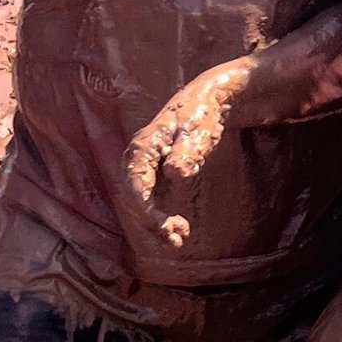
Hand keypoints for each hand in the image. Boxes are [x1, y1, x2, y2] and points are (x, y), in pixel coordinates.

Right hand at [121, 64, 247, 253]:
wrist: (207, 101)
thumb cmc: (201, 114)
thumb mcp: (197, 131)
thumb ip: (186, 152)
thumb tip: (174, 172)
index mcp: (142, 148)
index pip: (135, 185)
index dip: (145, 210)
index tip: (163, 226)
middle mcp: (136, 159)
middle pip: (134, 199)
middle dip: (151, 223)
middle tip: (177, 240)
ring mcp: (143, 168)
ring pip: (140, 203)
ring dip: (155, 225)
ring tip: (179, 240)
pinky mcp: (154, 174)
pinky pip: (150, 201)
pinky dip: (160, 218)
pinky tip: (179, 229)